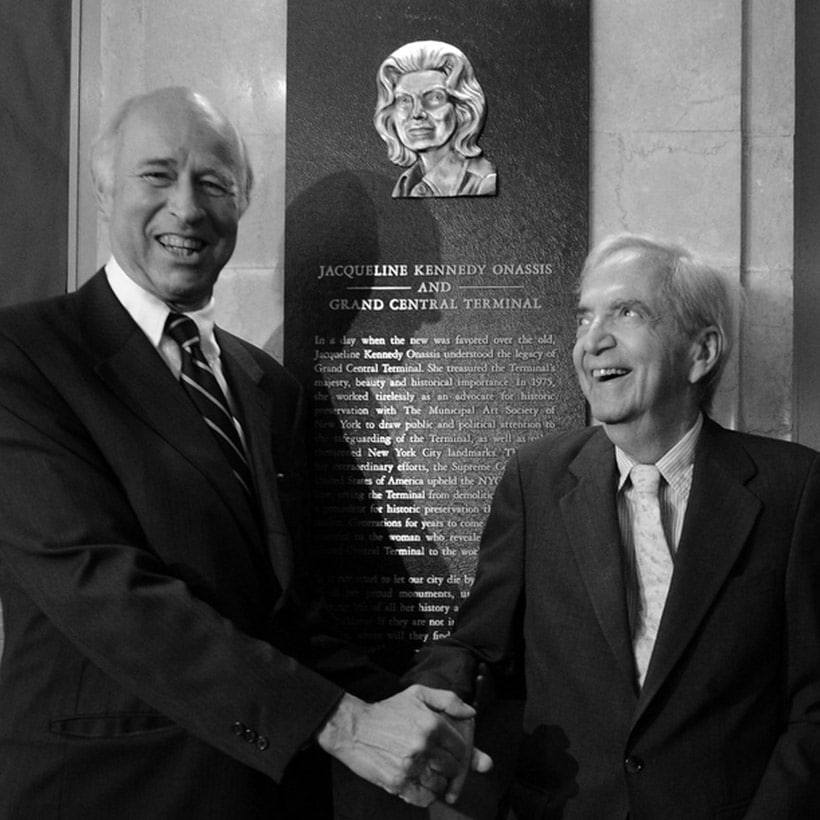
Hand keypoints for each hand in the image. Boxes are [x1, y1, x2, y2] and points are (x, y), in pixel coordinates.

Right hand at [317, 684, 491, 806]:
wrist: (353, 728)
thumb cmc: (387, 711)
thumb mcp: (417, 694)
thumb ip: (448, 700)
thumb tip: (470, 712)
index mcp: (432, 724)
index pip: (461, 748)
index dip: (458, 752)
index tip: (450, 752)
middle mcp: (424, 745)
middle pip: (453, 768)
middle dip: (449, 767)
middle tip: (439, 762)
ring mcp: (411, 766)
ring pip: (441, 784)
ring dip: (438, 781)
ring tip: (428, 772)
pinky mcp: (398, 783)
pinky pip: (425, 798)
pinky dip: (426, 795)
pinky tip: (419, 783)